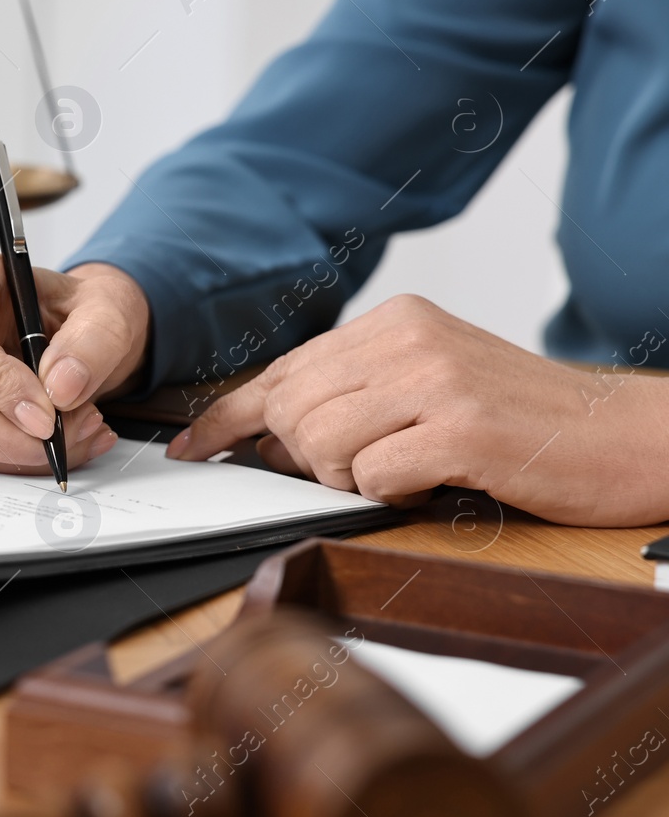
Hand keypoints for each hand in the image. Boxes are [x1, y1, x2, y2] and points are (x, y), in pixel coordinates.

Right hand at [0, 253, 148, 472]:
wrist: (77, 324)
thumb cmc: (79, 306)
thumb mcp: (107, 309)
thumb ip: (92, 343)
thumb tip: (61, 389)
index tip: (48, 414)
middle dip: (20, 437)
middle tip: (79, 429)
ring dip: (25, 450)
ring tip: (80, 432)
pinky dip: (20, 455)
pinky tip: (62, 440)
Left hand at [170, 294, 668, 525]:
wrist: (626, 436)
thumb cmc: (524, 422)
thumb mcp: (430, 386)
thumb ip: (354, 396)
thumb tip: (267, 434)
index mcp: (394, 323)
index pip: (282, 369)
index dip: (226, 415)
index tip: (190, 445)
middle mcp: (407, 339)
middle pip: (291, 409)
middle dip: (300, 458)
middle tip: (354, 472)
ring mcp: (434, 380)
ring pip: (320, 442)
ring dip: (347, 478)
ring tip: (402, 474)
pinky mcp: (461, 429)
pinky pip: (371, 475)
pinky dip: (388, 494)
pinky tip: (431, 482)